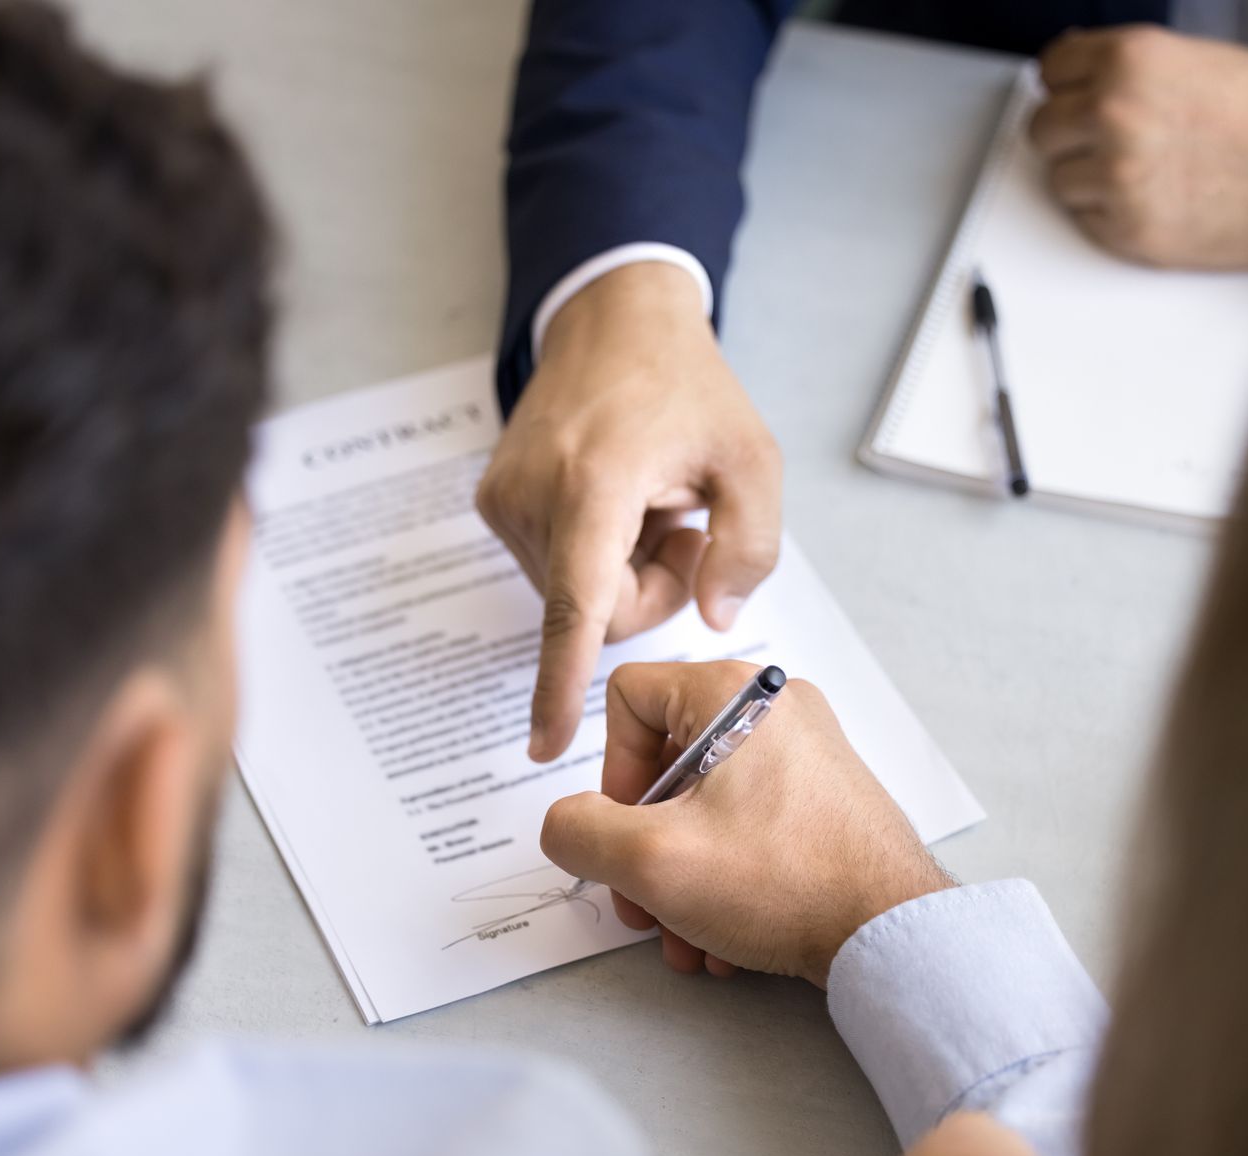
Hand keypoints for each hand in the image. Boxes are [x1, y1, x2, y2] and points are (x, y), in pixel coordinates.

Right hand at [477, 262, 783, 762]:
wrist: (615, 321)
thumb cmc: (687, 387)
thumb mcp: (752, 459)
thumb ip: (748, 548)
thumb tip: (715, 617)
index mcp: (595, 485)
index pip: (577, 608)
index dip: (561, 683)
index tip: (546, 742)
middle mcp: (535, 496)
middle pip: (596, 613)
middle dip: (650, 592)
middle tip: (684, 530)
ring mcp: (506, 499)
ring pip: (575, 597)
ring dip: (623, 569)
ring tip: (648, 502)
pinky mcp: (496, 502)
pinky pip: (555, 569)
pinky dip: (595, 551)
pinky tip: (617, 498)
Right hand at [539, 660, 952, 984]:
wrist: (891, 932)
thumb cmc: (785, 881)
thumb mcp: (651, 859)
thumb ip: (579, 832)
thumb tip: (566, 825)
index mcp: (734, 694)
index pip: (629, 697)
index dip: (610, 772)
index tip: (627, 831)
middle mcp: (776, 710)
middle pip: (665, 764)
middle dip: (642, 847)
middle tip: (643, 905)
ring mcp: (807, 754)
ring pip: (705, 808)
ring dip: (680, 880)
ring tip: (687, 940)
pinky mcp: (825, 799)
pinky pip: (749, 829)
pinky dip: (725, 883)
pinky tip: (727, 942)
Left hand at [1029, 25, 1247, 267]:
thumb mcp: (1194, 57)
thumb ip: (1127, 65)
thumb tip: (1076, 71)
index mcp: (1129, 60)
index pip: (1050, 71)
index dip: (1066, 86)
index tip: (1076, 98)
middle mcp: (1115, 113)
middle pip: (1043, 130)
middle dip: (1071, 136)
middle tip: (1110, 142)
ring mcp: (1118, 176)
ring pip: (1059, 181)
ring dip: (1088, 180)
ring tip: (1144, 172)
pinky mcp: (1128, 230)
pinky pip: (1086, 222)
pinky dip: (1110, 216)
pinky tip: (1155, 199)